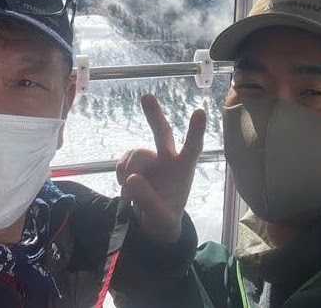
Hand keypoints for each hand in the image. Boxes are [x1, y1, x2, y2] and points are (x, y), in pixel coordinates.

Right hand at [116, 94, 205, 242]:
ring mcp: (151, 159)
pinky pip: (123, 161)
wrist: (153, 224)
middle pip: (162, 133)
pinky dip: (120, 173)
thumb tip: (131, 179)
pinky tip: (125, 186)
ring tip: (129, 193)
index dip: (195, 131)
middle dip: (154, 116)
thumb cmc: (165, 217)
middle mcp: (168, 158)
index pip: (192, 147)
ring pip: (135, 153)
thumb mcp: (160, 218)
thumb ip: (147, 200)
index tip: (200, 112)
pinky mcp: (135, 163)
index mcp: (183, 169)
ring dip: (128, 169)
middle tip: (146, 98)